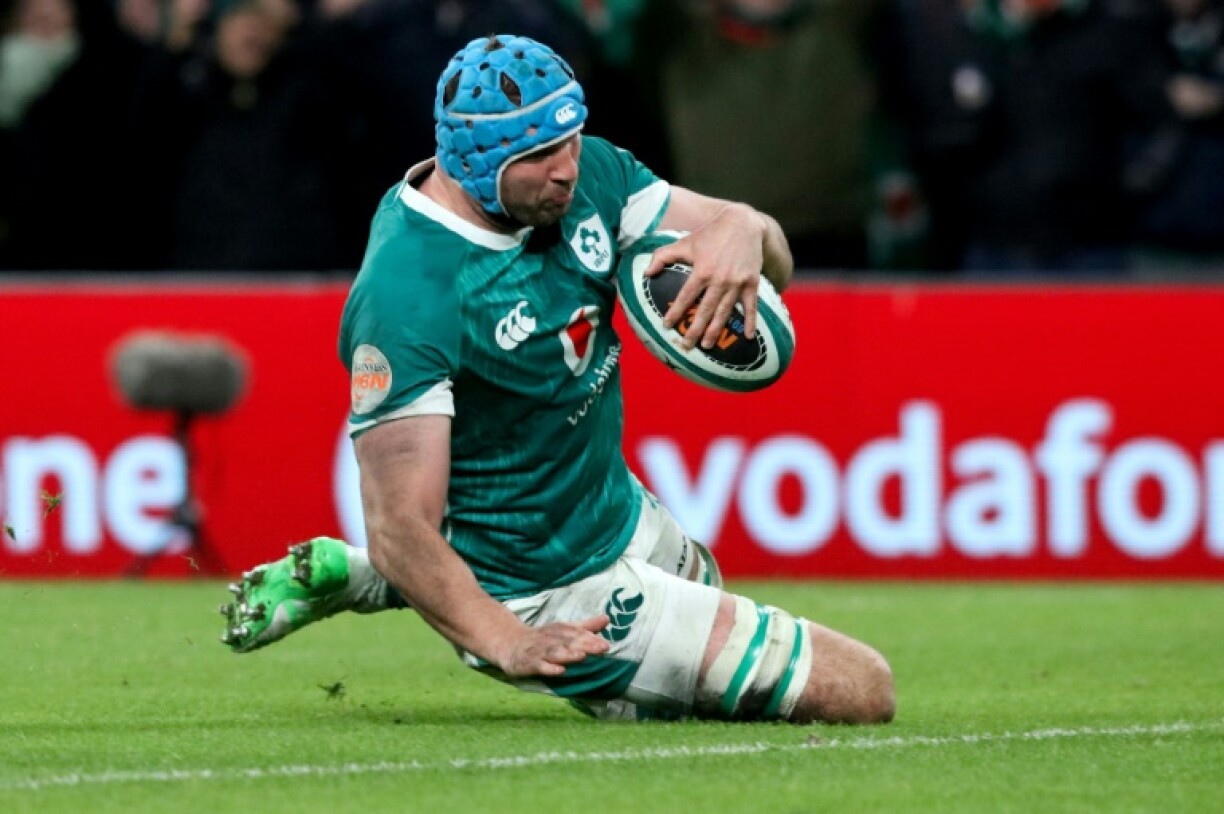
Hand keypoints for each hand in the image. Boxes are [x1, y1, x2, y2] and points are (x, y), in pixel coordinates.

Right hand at [497, 614, 610, 677]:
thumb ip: (586, 626)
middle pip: (569, 641)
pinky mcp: (529, 663)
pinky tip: (560, 671)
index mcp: (561, 630)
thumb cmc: (544, 639)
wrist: (510, 644)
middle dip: (585, 644)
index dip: (591, 638)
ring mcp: (539, 651)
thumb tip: (607, 618)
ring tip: (582, 656)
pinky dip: (550, 668)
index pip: (578, 633)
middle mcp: (551, 639)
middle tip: (602, 648)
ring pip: (555, 652)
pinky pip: (540, 666)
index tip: (606, 645)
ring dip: (568, 654)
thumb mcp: (564, 630)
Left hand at [646, 204, 763, 349]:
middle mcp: (719, 280)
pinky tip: (748, 336)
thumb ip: (663, 256)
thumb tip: (646, 273)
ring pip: (724, 312)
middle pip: (704, 311)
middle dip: (694, 330)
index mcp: (701, 271)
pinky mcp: (752, 283)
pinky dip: (751, 321)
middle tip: (686, 346)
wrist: (743, 223)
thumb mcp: (684, 242)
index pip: (685, 297)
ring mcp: (737, 283)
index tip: (667, 325)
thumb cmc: (710, 233)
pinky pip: (751, 306)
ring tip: (707, 345)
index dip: (675, 312)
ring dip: (716, 330)